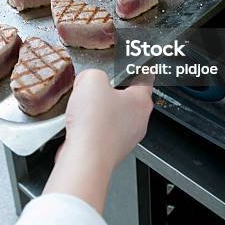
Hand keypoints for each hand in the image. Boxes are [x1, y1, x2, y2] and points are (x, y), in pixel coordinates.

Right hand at [43, 69, 152, 212]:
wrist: (84, 159)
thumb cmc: (94, 125)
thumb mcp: (91, 79)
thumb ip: (93, 73)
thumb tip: (87, 80)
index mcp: (141, 101)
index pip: (145, 78)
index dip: (138, 68)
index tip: (137, 65)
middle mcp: (138, 121)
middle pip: (127, 97)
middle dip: (111, 91)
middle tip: (97, 87)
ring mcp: (125, 138)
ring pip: (113, 116)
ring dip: (99, 110)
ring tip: (84, 108)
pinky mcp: (110, 150)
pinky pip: (101, 132)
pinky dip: (90, 127)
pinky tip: (79, 125)